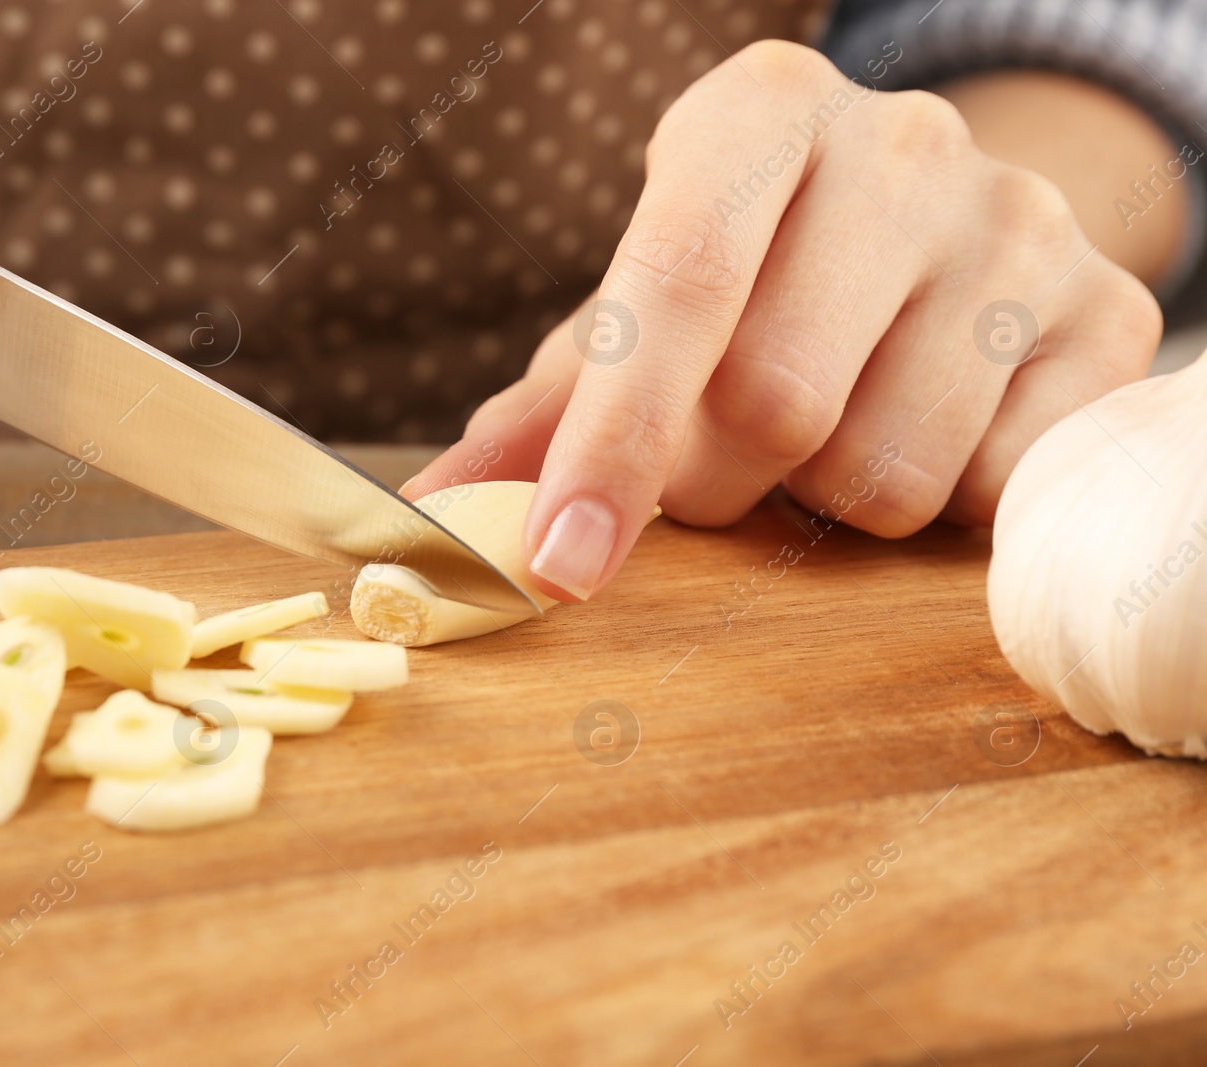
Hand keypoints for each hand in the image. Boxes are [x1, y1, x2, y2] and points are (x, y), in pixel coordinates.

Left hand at [404, 40, 1163, 602]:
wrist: (943, 226)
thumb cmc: (758, 276)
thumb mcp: (644, 306)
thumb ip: (545, 404)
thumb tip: (436, 510)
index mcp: (756, 119)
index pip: (675, 290)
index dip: (611, 443)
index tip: (561, 564)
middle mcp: (902, 148)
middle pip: (774, 403)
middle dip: (719, 482)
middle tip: (726, 466)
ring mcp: (1023, 228)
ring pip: (882, 468)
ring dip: (825, 503)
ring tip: (831, 436)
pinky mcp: (1114, 317)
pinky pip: (993, 494)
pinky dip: (936, 509)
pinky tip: (927, 439)